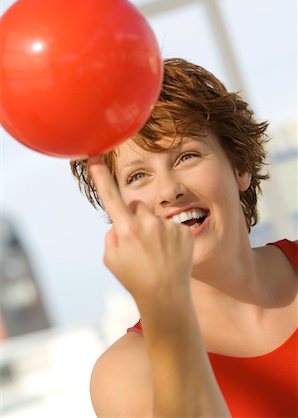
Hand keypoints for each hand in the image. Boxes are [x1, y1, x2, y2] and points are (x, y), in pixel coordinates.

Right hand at [89, 156, 193, 307]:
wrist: (166, 296)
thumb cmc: (135, 279)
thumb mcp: (112, 260)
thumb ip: (111, 236)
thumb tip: (119, 222)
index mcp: (127, 231)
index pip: (111, 197)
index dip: (101, 177)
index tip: (95, 157)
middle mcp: (148, 224)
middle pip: (137, 206)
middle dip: (135, 218)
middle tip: (139, 241)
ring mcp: (168, 227)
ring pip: (155, 216)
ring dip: (153, 228)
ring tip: (157, 252)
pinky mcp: (183, 231)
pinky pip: (172, 225)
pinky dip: (170, 235)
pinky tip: (169, 253)